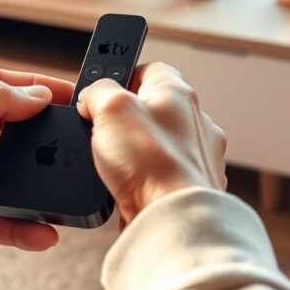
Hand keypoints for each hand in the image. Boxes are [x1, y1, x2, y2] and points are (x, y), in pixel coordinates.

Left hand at [0, 67, 74, 273]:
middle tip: (70, 134)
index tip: (67, 92)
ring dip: (32, 182)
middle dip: (36, 131)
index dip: (32, 86)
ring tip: (60, 183)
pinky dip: (22, 226)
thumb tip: (37, 95)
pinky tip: (43, 232)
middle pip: (4, 125)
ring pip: (5, 174)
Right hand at [77, 62, 226, 224]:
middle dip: (126, 120)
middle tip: (104, 131)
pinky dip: (146, 179)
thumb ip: (98, 91)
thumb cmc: (152, 165)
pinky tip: (131, 188)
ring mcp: (198, 156)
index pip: (149, 68)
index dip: (122, 77)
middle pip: (153, 108)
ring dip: (136, 153)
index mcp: (179, 93)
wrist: (173, 221)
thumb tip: (91, 98)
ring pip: (157, 144)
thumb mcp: (110, 107)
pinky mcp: (192, 187)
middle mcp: (196, 121)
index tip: (103, 91)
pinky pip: (162, 175)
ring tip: (119, 165)